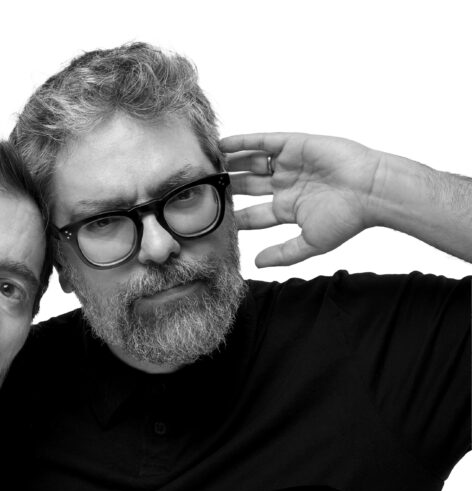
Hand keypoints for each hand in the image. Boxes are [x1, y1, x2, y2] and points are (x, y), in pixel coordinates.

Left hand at [220, 133, 385, 266]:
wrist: (372, 190)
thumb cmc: (348, 218)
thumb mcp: (311, 242)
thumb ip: (283, 253)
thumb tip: (255, 264)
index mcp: (288, 209)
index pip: (253, 215)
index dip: (233, 218)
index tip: (210, 221)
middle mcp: (285, 186)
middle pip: (247, 188)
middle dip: (226, 189)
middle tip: (201, 191)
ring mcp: (288, 165)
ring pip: (250, 164)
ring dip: (229, 165)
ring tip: (206, 166)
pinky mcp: (293, 145)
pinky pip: (262, 142)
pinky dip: (242, 142)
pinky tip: (221, 144)